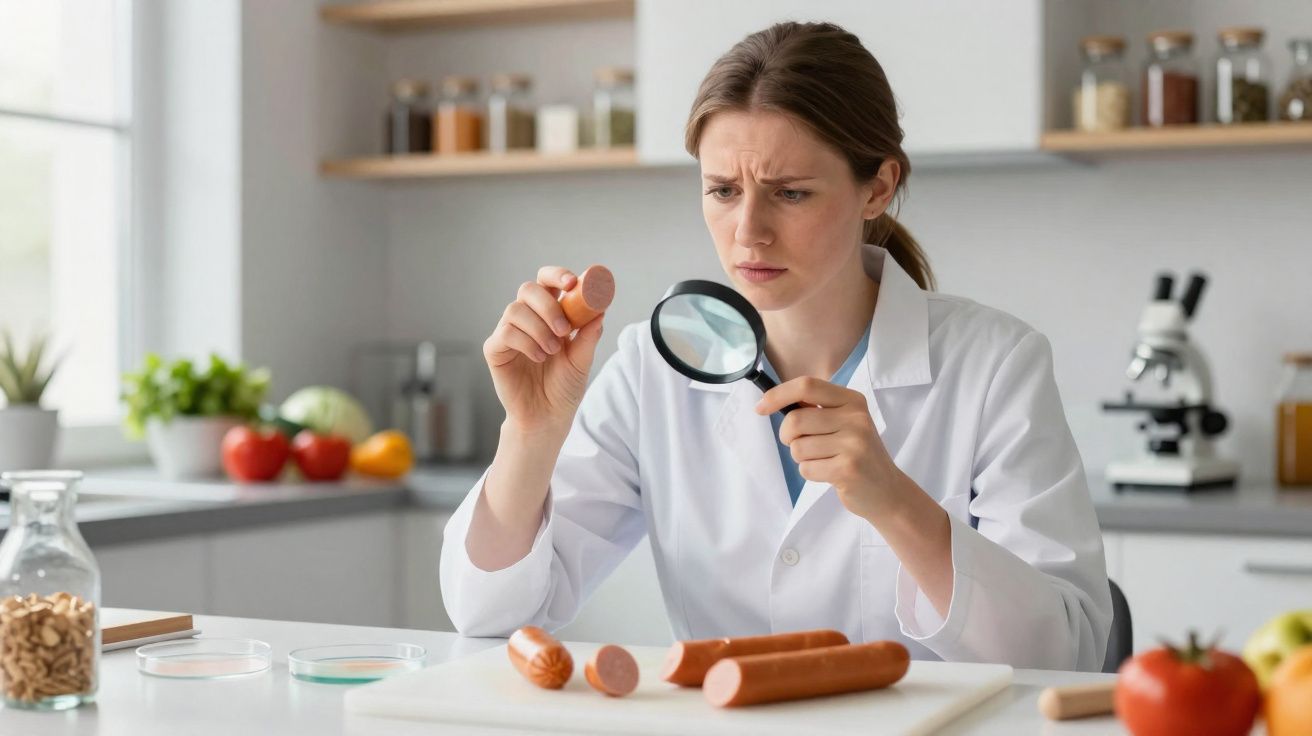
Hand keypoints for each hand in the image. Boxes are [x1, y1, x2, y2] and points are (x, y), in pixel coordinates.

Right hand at [483, 266, 605, 436]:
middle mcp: (527, 318)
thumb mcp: (582, 359)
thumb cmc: (564, 387)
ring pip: (515, 309)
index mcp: (549, 314)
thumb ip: (589, 335)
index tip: (572, 283)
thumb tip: (600, 309)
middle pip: (528, 289)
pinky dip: (526, 342)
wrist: (548, 416)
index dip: (557, 275)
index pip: (548, 282)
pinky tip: (538, 358)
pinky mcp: (495, 349)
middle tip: (564, 329)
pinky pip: (505, 332)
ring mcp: (509, 332)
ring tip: (552, 352)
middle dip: (548, 304)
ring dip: (538, 328)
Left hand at [755, 377, 904, 521]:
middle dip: (788, 436)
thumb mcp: (844, 423)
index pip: (807, 386)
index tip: (760, 407)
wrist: (886, 491)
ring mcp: (854, 443)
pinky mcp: (848, 468)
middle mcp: (856, 418)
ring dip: (802, 458)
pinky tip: (830, 473)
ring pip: (797, 447)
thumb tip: (773, 401)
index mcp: (853, 401)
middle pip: (796, 420)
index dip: (778, 395)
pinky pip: (806, 468)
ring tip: (824, 460)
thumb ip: (816, 410)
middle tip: (801, 444)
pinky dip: (810, 473)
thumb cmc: (857, 454)